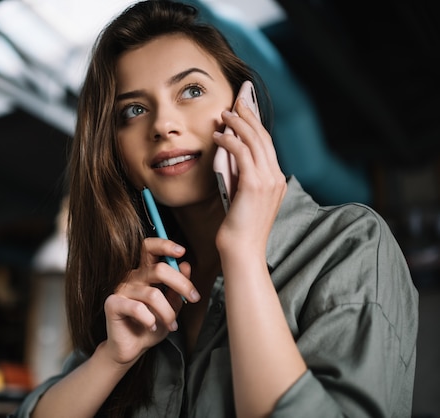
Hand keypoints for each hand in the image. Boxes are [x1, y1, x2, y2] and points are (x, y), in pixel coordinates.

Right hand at [103, 237, 196, 364]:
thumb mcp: (171, 307)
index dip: (164, 245)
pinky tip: (152, 326)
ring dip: (168, 313)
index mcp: (144, 273)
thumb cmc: (151, 326)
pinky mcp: (113, 304)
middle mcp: (132, 277)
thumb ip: (177, 289)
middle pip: (158, 269)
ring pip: (153, 295)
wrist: (133, 348)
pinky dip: (151, 320)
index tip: (181, 251)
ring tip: (172, 325)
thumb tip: (185, 265)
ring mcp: (121, 290)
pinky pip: (138, 308)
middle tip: (194, 297)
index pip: (149, 248)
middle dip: (181, 284)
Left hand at [213, 98, 285, 255]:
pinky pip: (242, 153)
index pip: (267, 144)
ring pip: (254, 140)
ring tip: (224, 114)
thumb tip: (230, 156)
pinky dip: (230, 140)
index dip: (256, 124)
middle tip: (238, 100)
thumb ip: (242, 177)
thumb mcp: (243, 198)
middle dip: (250, 115)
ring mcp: (268, 180)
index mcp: (277, 180)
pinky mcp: (254, 184)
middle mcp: (276, 177)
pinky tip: (219, 135)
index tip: (246, 108)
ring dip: (238, 123)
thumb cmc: (239, 228)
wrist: (242, 250)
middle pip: (263, 137)